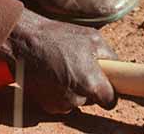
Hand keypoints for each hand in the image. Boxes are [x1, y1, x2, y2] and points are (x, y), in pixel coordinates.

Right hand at [0, 8, 117, 113]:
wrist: (24, 42)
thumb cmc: (58, 37)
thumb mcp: (92, 37)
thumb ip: (110, 55)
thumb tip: (118, 67)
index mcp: (92, 83)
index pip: (111, 101)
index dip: (110, 91)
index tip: (106, 82)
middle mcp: (78, 99)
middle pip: (92, 99)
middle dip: (89, 85)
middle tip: (79, 64)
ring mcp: (62, 105)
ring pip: (76, 100)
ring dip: (73, 87)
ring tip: (62, 65)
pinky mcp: (48, 106)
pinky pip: (61, 101)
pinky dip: (59, 91)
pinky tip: (52, 73)